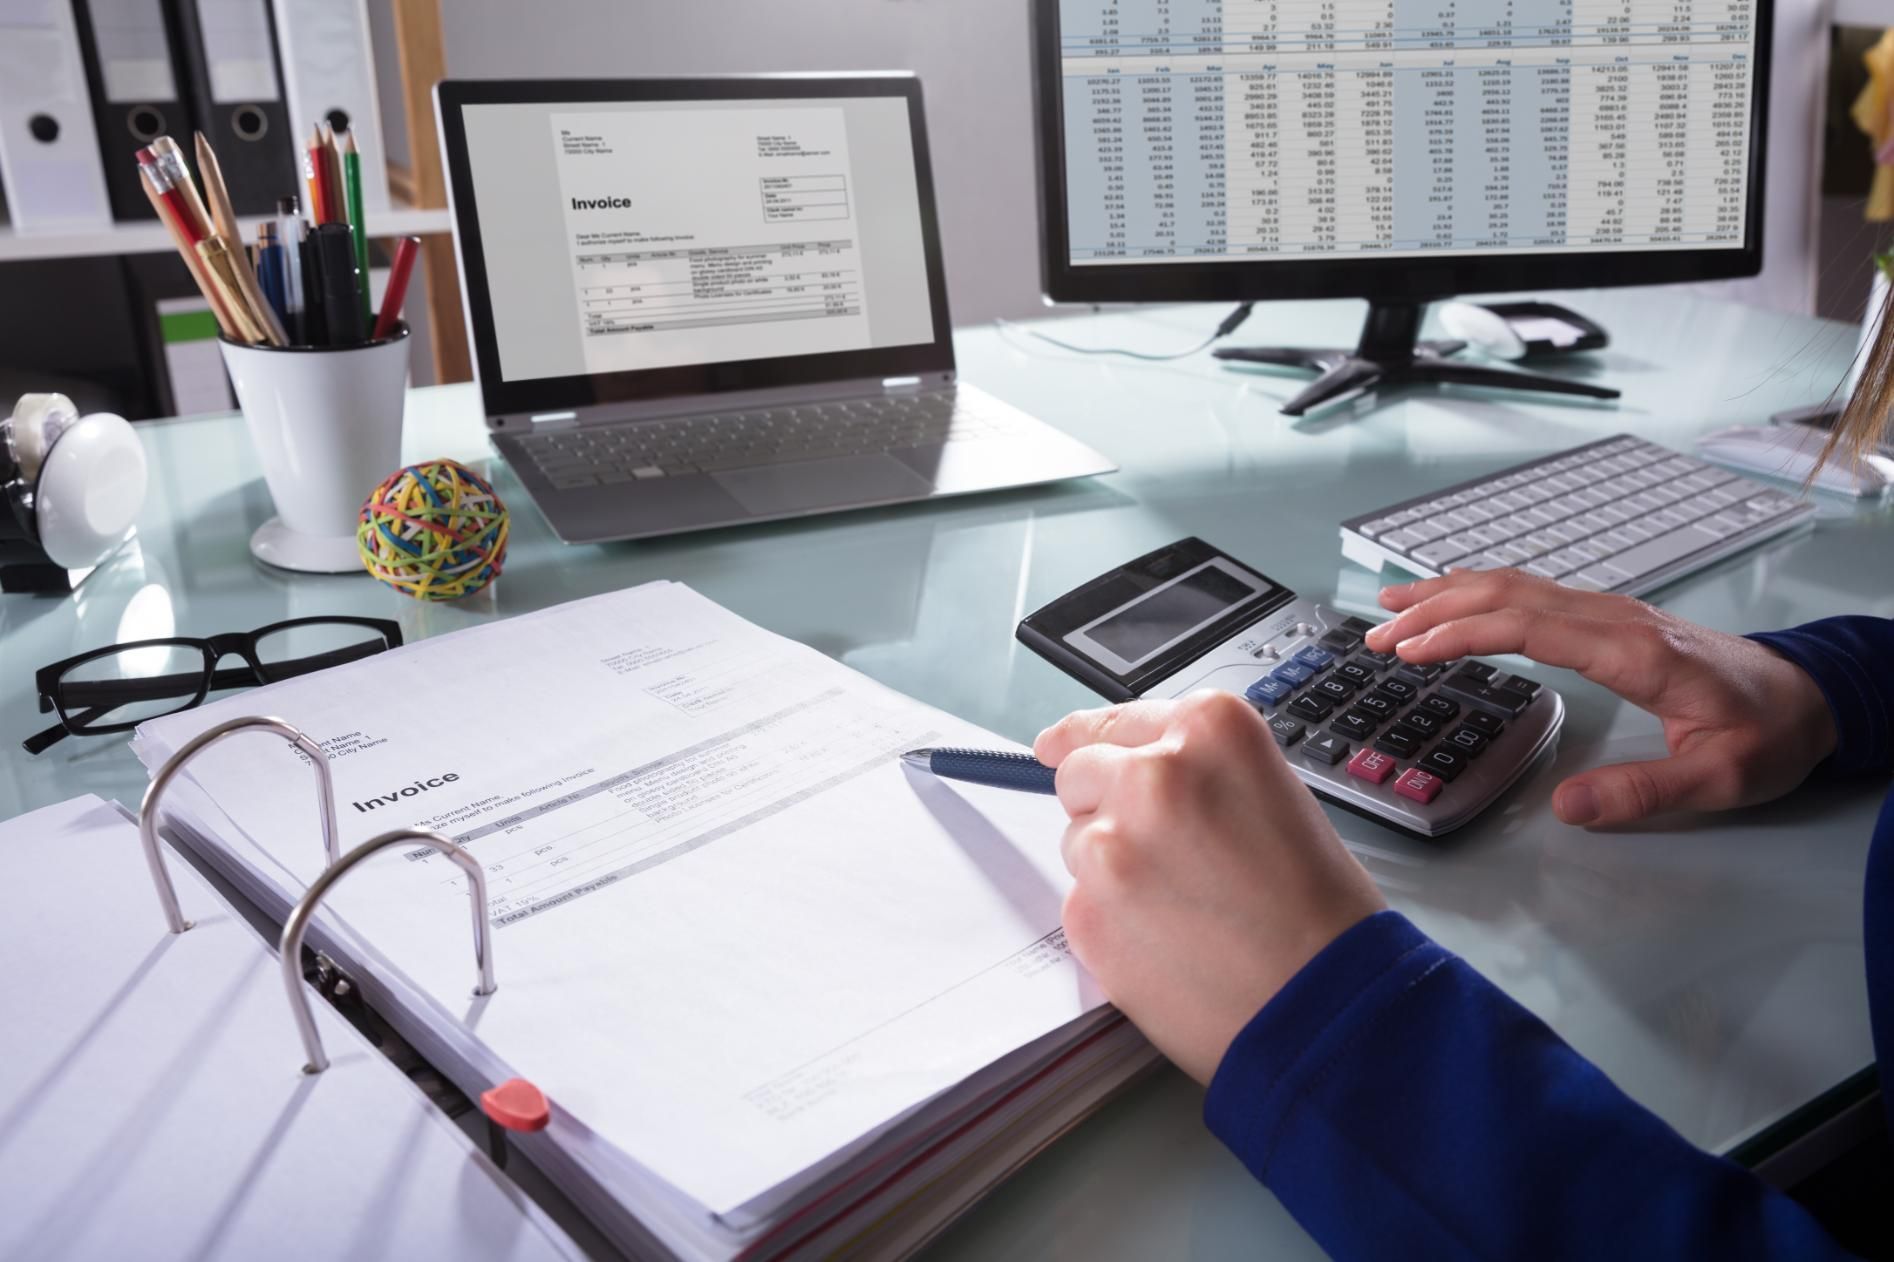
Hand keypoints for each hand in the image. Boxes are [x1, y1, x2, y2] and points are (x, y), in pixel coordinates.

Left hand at [1034, 692, 1385, 1084]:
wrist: (1327, 1004)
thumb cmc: (1318, 908)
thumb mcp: (1271, 794)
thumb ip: (1197, 771)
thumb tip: (1127, 766)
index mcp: (1208, 732)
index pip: (1117, 719)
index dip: (1091, 737)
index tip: (1060, 744)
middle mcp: (1153, 774)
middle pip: (1082, 772)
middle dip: (1105, 804)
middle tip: (1160, 854)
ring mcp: (1112, 843)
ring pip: (1078, 840)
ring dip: (1111, 866)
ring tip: (1183, 906)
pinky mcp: (1087, 911)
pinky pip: (1079, 901)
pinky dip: (1110, 920)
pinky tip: (1167, 942)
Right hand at [1365, 568, 1836, 827]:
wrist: (1812, 695)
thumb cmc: (1768, 735)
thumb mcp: (1719, 779)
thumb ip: (1643, 793)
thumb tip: (1566, 808)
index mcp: (1633, 652)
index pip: (1529, 628)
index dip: (1462, 633)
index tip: (1409, 649)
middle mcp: (1615, 619)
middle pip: (1509, 595)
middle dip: (1435, 610)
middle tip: (1375, 635)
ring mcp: (1612, 612)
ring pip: (1517, 585)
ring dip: (1450, 593)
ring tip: (1391, 607)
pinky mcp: (1610, 619)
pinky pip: (1533, 592)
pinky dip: (1481, 592)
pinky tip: (1453, 599)